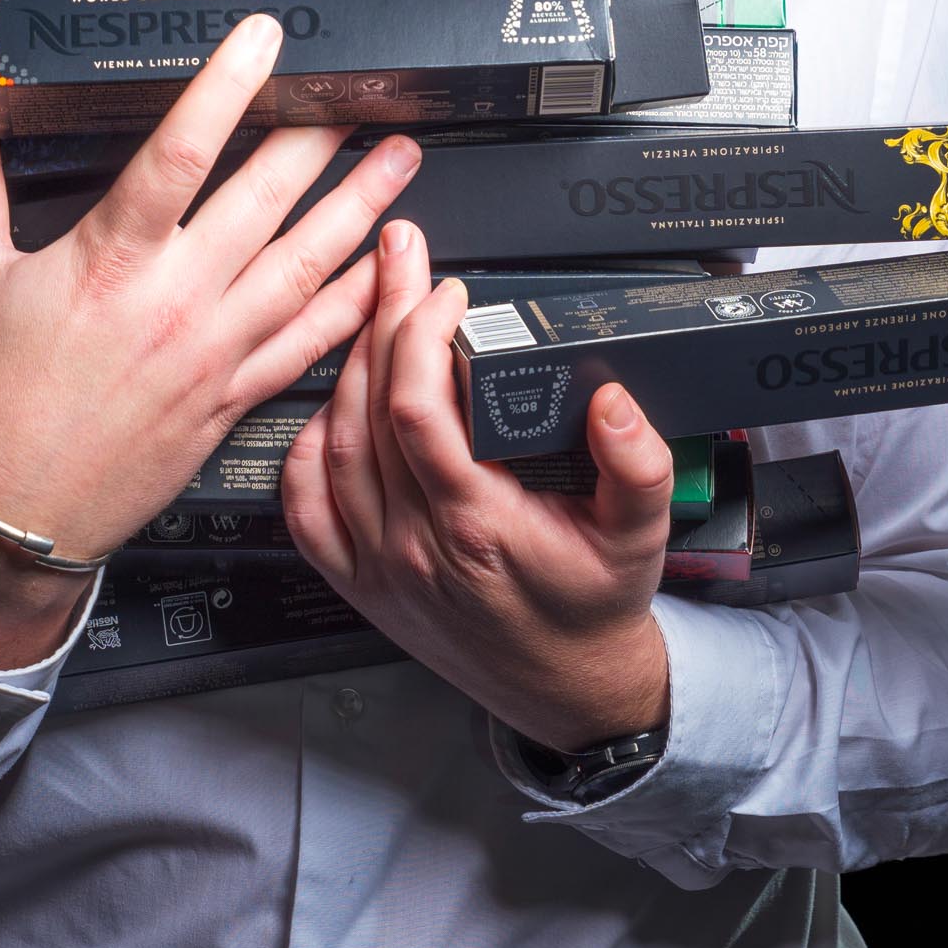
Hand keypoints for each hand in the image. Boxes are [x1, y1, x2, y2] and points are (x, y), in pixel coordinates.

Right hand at [0, 13, 419, 664]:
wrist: (12, 516)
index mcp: (111, 260)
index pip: (179, 152)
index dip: (226, 88)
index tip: (262, 39)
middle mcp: (175, 300)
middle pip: (265, 200)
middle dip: (320, 138)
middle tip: (362, 90)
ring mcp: (214, 351)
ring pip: (304, 266)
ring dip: (358, 207)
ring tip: (401, 160)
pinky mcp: (233, 397)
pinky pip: (308, 343)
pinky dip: (352, 303)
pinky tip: (382, 269)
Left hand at [280, 219, 673, 750]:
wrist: (570, 689)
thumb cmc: (596, 605)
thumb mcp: (642, 534)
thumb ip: (638, 465)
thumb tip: (612, 400)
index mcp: (478, 525)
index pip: (416, 409)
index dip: (419, 333)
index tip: (449, 290)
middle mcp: (415, 545)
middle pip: (368, 409)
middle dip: (381, 317)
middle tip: (397, 258)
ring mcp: (378, 566)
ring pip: (331, 444)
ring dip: (347, 366)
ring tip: (374, 310)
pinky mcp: (358, 582)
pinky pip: (305, 506)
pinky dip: (307, 444)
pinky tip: (333, 404)